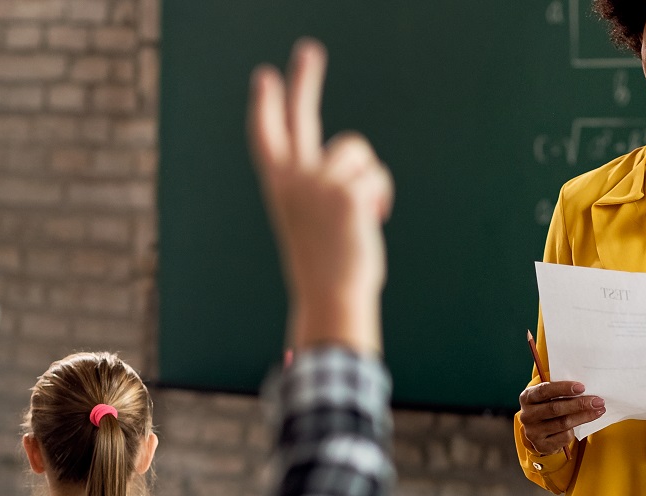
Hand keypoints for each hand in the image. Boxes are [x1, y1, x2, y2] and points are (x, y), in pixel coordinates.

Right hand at [247, 39, 392, 354]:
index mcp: (280, 186)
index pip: (267, 137)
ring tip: (360, 212)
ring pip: (356, 149)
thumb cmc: (327, 263)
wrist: (333, 294)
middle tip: (308, 50)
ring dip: (368, 177)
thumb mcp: (314, 217)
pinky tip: (372, 220)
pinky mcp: (347, 189)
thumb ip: (324, 183)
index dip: (266, 105)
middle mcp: (293, 178)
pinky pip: (376, 174)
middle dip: (303, 80)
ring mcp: (318, 181)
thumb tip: (357, 162)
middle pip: (298, 117)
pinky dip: (381, 196)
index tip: (264, 76)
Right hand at [518, 381, 604, 455]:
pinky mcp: (541, 445)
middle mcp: (527, 415)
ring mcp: (533, 432)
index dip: (563, 388)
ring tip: (598, 410)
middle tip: (598, 401)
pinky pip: (564, 437)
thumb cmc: (548, 407)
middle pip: (555, 408)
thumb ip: (560, 392)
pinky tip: (583, 424)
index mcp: (527, 397)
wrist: (540, 432)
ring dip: (584, 416)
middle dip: (579, 404)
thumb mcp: (548, 397)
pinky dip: (575, 430)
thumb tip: (586, 390)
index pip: (544, 391)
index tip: (582, 387)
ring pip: (563, 423)